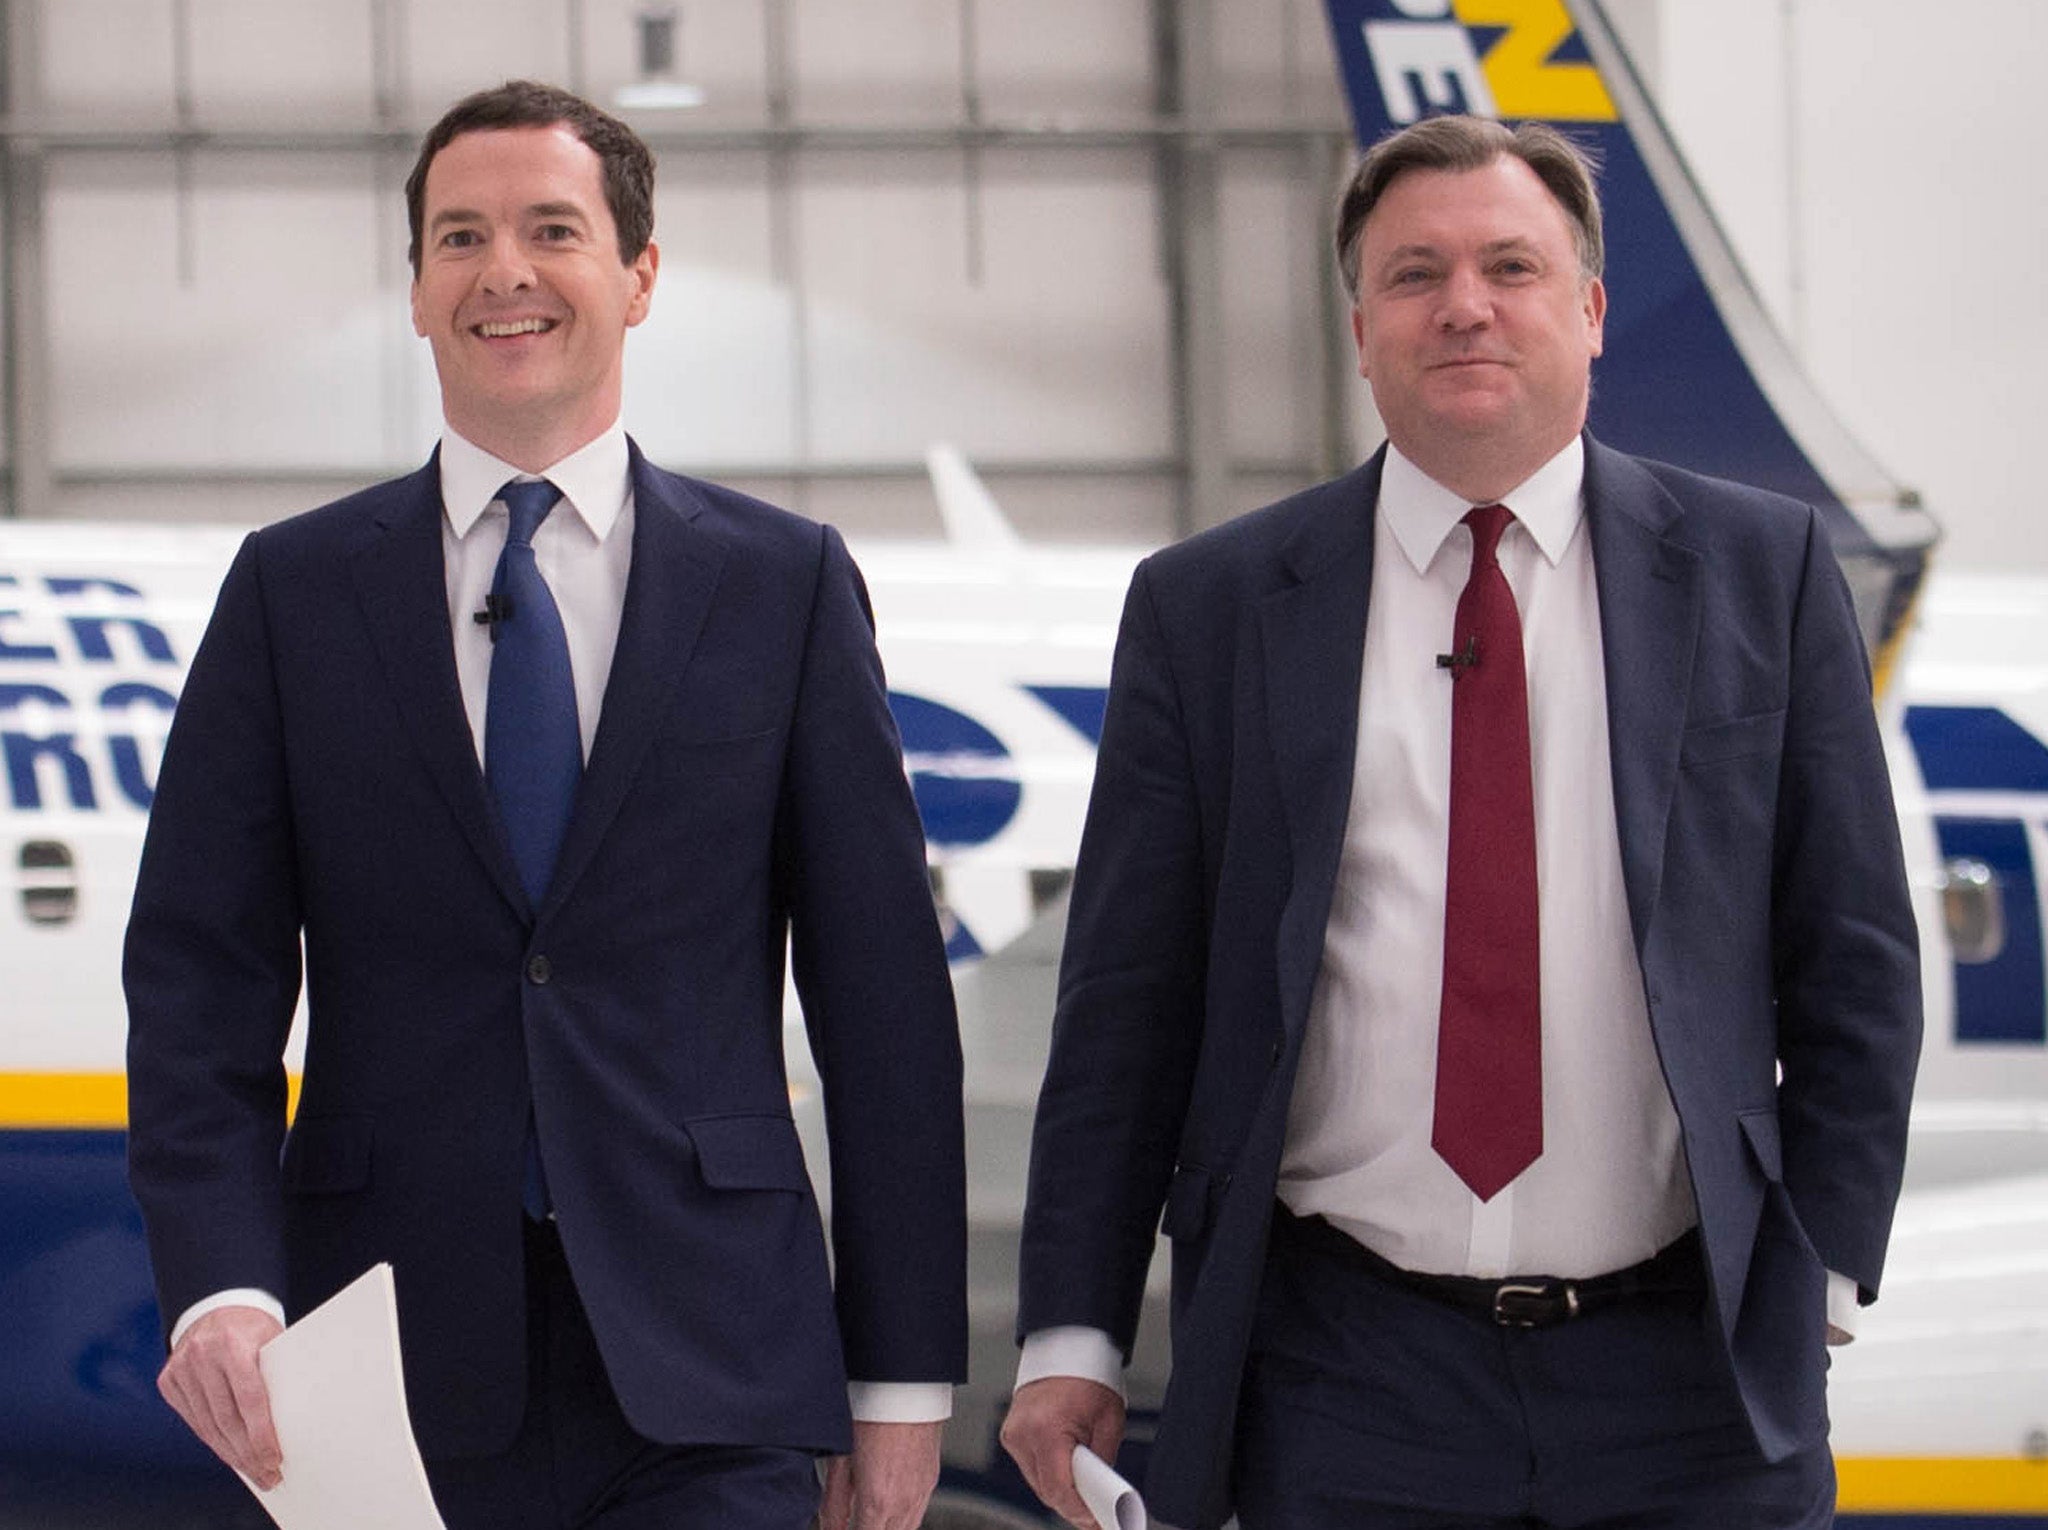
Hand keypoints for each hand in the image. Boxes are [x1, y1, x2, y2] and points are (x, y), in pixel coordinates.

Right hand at [157, 1305, 285, 1488]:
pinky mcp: (168, 1380)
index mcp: (233, 1344)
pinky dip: (212, 1439)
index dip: (262, 1434)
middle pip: (227, 1419)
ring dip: (231, 1453)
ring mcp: (181, 1368)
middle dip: (248, 1453)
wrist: (215, 1306)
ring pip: (208, 1425)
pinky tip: (229, 1453)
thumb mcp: (272, 1339)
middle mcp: (202, 1356)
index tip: (274, 1459)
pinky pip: (194, 1419)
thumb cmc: (252, 1327)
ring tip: (252, 1471)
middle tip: (267, 1474)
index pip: (250, 1400)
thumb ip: (276, 1373)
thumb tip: (292, 1420)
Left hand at [817, 1418, 941, 1529]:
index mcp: (878, 1501)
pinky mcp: (931, 1480)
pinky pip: (917, 1513)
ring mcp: (922, 1492)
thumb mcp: (841, 1461)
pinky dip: (902, 1519)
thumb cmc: (870, 1415)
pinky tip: (888, 1507)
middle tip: (853, 1519)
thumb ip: (834, 1504)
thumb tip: (830, 1528)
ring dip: (886, 1528)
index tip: (841, 1528)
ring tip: (867, 1517)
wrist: (905, 1388)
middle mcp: (904, 1503)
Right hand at [999, 1376, 1125, 1528]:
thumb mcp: (1108, 1422)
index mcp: (1047, 1429)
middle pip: (1047, 1491)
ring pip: (1037, 1483)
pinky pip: (1031, 1467)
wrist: (1065, 1347)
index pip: (1059, 1490)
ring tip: (1086, 1495)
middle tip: (1098, 1515)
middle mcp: (1023, 1434)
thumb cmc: (1088, 1377)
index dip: (1080, 1512)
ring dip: (1060, 1491)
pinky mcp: (1010, 1434)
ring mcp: (1013, 1434)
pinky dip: (1049, 1474)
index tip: (1097, 1522)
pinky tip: (1067, 1474)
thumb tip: (1103, 1496)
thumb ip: (1102, 1461)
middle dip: (1073, 1506)